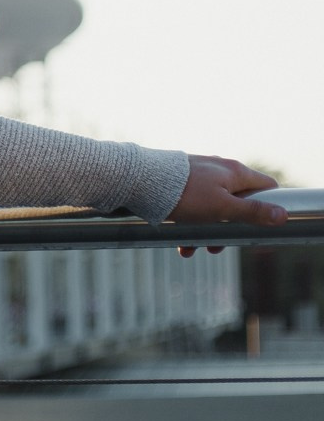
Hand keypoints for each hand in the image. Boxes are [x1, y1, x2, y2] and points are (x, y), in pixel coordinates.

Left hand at [168, 155, 284, 256]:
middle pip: (237, 202)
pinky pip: (192, 206)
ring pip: (212, 208)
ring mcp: (198, 174)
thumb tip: (282, 215)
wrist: (137, 179)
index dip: (270, 206)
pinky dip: (189, 224)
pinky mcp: (180, 181)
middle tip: (217, 248)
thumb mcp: (222, 208)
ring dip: (205, 232)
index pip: (267, 186)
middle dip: (229, 229)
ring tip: (190, 251)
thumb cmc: (183, 194)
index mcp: (235, 172)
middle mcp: (219, 169)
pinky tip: (179, 242)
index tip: (262, 228)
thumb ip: (252, 212)